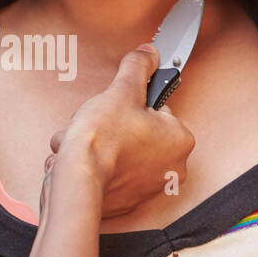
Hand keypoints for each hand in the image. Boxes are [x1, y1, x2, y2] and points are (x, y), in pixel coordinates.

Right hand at [44, 45, 194, 219]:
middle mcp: (172, 168)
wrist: (77, 181)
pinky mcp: (126, 202)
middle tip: (99, 126)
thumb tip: (149, 54)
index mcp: (180, 140)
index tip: (117, 107)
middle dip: (114, 126)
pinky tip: (84, 159)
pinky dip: (97, 166)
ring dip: (101, 145)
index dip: (132, 103)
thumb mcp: (122, 90)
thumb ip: (138, 67)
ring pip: (123, 153)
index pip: (157, 109)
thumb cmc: (102, 139)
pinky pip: (111, 175)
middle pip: (139, 132)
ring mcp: (149, 188)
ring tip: (85, 143)